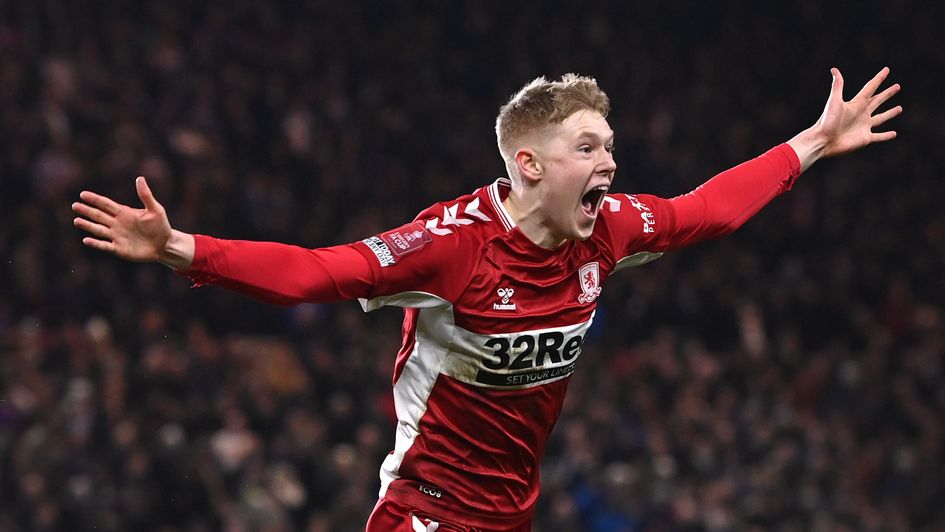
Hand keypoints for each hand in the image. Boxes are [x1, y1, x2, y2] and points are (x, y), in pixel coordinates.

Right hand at [72, 176, 194, 268]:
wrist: (164, 245)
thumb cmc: (160, 226)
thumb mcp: (155, 210)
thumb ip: (146, 195)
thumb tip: (139, 178)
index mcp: (124, 213)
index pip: (106, 204)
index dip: (95, 199)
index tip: (83, 194)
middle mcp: (117, 223)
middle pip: (99, 215)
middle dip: (87, 211)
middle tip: (75, 205)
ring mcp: (117, 236)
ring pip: (98, 230)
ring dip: (88, 225)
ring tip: (77, 220)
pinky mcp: (119, 249)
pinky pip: (105, 245)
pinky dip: (96, 243)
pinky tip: (86, 240)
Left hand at [789, 67, 901, 171]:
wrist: (822, 140)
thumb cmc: (826, 121)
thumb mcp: (834, 101)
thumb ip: (837, 85)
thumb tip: (834, 69)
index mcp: (856, 103)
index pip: (870, 88)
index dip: (879, 78)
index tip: (886, 70)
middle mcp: (861, 113)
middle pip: (878, 101)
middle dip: (887, 94)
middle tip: (897, 86)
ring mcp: (864, 126)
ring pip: (881, 118)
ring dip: (890, 113)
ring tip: (899, 108)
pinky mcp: (865, 138)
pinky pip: (879, 136)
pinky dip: (886, 136)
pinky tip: (894, 133)